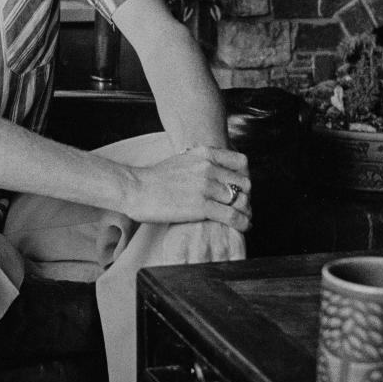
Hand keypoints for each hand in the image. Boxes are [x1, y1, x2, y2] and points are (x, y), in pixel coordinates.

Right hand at [121, 145, 251, 231]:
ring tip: (245, 219)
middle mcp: (208, 167)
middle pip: (244, 182)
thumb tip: (212, 170)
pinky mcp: (202, 207)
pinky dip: (242, 223)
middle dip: (247, 196)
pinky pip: (233, 215)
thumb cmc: (154, 179)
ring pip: (242, 200)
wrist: (135, 188)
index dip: (246, 176)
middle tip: (243, 206)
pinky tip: (243, 227)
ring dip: (247, 211)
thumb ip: (200, 163)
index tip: (242, 187)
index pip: (241, 162)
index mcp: (204, 154)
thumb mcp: (181, 160)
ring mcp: (206, 186)